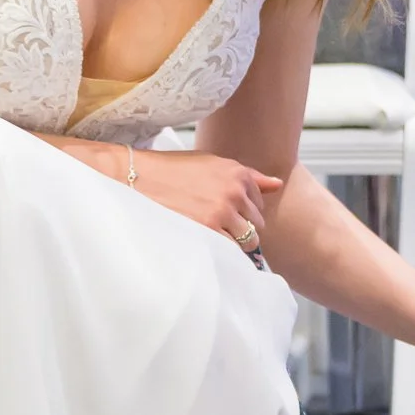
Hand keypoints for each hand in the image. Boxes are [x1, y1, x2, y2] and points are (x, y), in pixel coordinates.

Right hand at [132, 149, 283, 245]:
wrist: (137, 176)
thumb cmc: (172, 170)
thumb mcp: (212, 163)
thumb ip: (248, 177)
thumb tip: (277, 184)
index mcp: (238, 173)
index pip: (260, 204)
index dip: (243, 212)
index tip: (222, 210)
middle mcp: (235, 191)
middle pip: (258, 224)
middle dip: (241, 228)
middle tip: (214, 224)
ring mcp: (223, 212)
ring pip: (248, 241)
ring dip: (233, 242)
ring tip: (209, 233)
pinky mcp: (208, 229)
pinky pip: (230, 250)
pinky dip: (222, 250)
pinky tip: (204, 239)